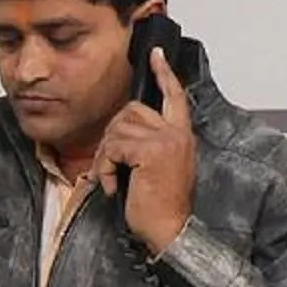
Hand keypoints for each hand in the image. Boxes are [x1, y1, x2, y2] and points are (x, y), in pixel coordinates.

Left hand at [93, 46, 196, 251]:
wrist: (170, 231)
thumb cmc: (161, 206)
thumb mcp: (160, 168)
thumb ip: (151, 144)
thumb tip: (125, 129)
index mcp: (182, 136)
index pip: (175, 96)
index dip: (165, 74)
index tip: (155, 54)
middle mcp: (177, 134)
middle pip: (132, 111)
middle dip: (113, 135)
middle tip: (111, 164)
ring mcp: (165, 141)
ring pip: (118, 128)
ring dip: (106, 155)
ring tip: (112, 178)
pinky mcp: (150, 151)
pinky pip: (113, 146)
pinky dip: (104, 167)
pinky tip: (112, 186)